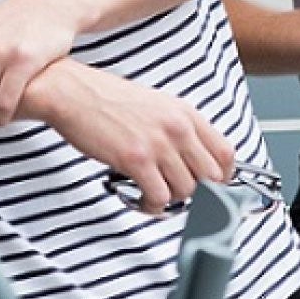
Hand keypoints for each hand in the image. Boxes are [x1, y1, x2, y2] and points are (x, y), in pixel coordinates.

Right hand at [36, 61, 234, 215]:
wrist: (74, 92)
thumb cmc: (108, 99)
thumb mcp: (156, 105)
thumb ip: (178, 129)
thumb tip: (193, 160)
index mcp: (185, 113)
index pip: (225, 153)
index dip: (223, 177)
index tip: (212, 188)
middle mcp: (178, 127)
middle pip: (212, 178)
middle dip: (198, 194)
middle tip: (179, 194)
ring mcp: (159, 144)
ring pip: (186, 192)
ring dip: (171, 200)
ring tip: (153, 193)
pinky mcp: (136, 160)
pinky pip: (159, 198)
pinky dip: (151, 206)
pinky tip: (140, 197)